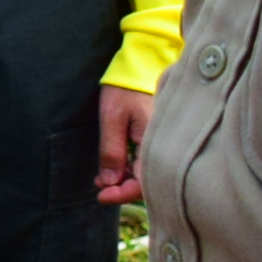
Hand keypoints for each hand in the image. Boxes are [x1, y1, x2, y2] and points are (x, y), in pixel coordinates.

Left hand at [95, 84, 154, 205]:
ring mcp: (159, 141)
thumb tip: (109, 182)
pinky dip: (129, 168)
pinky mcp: (155, 137)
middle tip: (99, 187)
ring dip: (124, 179)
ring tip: (102, 179)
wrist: (138, 64)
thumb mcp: (112, 118)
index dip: (122, 194)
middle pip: (146, 181)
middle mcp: (162, 145)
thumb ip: (112, 150)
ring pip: (145, 172)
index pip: (143, 182)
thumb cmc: (124, 88)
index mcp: (154, 142)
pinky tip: (115, 167)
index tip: (101, 196)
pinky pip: (145, 161)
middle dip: (121, 189)